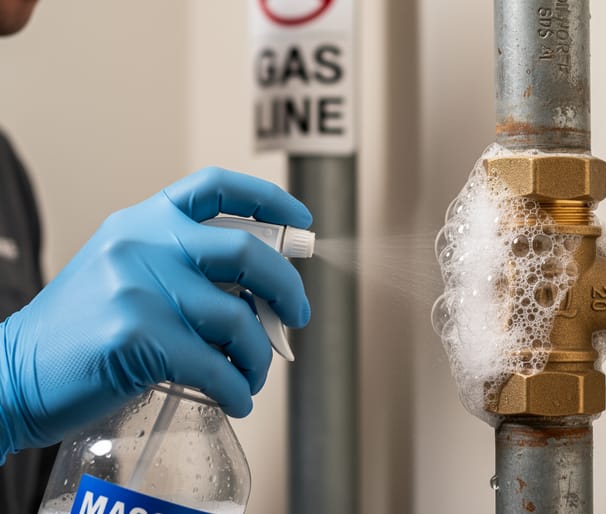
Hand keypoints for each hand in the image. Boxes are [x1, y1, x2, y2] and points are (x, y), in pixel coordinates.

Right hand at [0, 167, 310, 457]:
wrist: (12, 373)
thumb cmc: (81, 330)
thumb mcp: (126, 273)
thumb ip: (184, 268)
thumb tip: (263, 291)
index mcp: (143, 222)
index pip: (216, 187)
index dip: (269, 198)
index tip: (302, 218)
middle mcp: (143, 245)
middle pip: (246, 253)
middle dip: (287, 289)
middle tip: (298, 316)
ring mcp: (138, 289)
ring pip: (238, 319)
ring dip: (260, 356)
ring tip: (254, 375)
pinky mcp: (137, 337)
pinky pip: (216, 365)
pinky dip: (238, 388)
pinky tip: (237, 398)